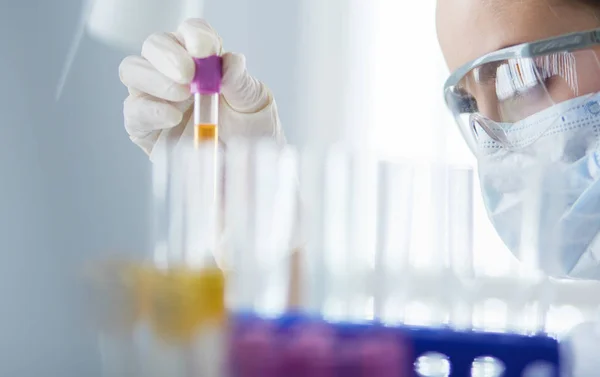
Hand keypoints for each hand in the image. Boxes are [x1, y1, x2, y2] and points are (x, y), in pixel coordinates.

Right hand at [119, 18, 284, 157]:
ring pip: (133, 71)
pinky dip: (149, 110)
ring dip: (155, 78)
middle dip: (168, 55)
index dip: (194, 35)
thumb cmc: (251, 132)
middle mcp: (174, 74)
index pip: (191, 33)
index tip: (205, 48)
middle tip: (188, 73)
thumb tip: (229, 62)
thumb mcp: (255, 105)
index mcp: (204, 60)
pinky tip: (172, 117)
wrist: (246, 171)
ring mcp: (155, 99)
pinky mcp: (144, 128)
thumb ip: (241, 82)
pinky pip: (133, 112)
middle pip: (155, 45)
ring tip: (183, 96)